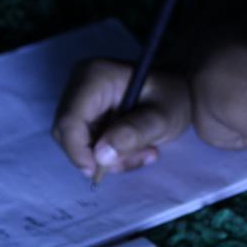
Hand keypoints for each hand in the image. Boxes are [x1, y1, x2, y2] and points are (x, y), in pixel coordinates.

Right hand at [51, 59, 191, 177]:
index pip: (69, 121)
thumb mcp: (162, 117)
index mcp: (94, 77)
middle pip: (68, 134)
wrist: (178, 91)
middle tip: (137, 158)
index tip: (100, 170)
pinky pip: (87, 144)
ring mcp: (81, 100)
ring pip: (77, 144)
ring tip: (145, 152)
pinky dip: (112, 154)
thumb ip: (135, 133)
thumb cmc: (173, 97)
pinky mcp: (86, 115)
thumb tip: (101, 155)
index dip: (78, 151)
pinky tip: (137, 149)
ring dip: (111, 158)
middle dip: (100, 156)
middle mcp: (79, 85)